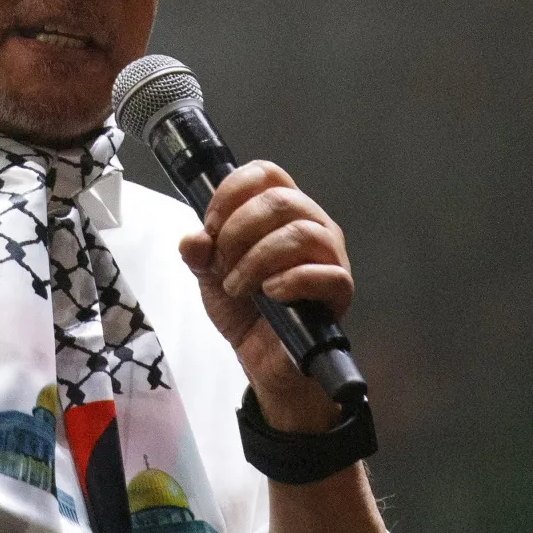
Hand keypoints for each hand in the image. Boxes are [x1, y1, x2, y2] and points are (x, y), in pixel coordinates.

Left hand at [177, 161, 353, 432]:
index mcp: (280, 211)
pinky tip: (269, 293)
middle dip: (239, 231)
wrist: (263, 358)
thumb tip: (193, 240)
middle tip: (221, 263)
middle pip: (281, 200)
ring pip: (302, 233)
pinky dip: (291, 280)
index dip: (232, 192)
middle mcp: (310, 224)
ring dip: (258, 259)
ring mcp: (329, 256)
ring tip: (238, 286)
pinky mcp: (339, 291)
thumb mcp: (210, 275)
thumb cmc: (246, 308)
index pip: (265, 173)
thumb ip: (199, 253)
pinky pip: (326, 274)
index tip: (210, 225)